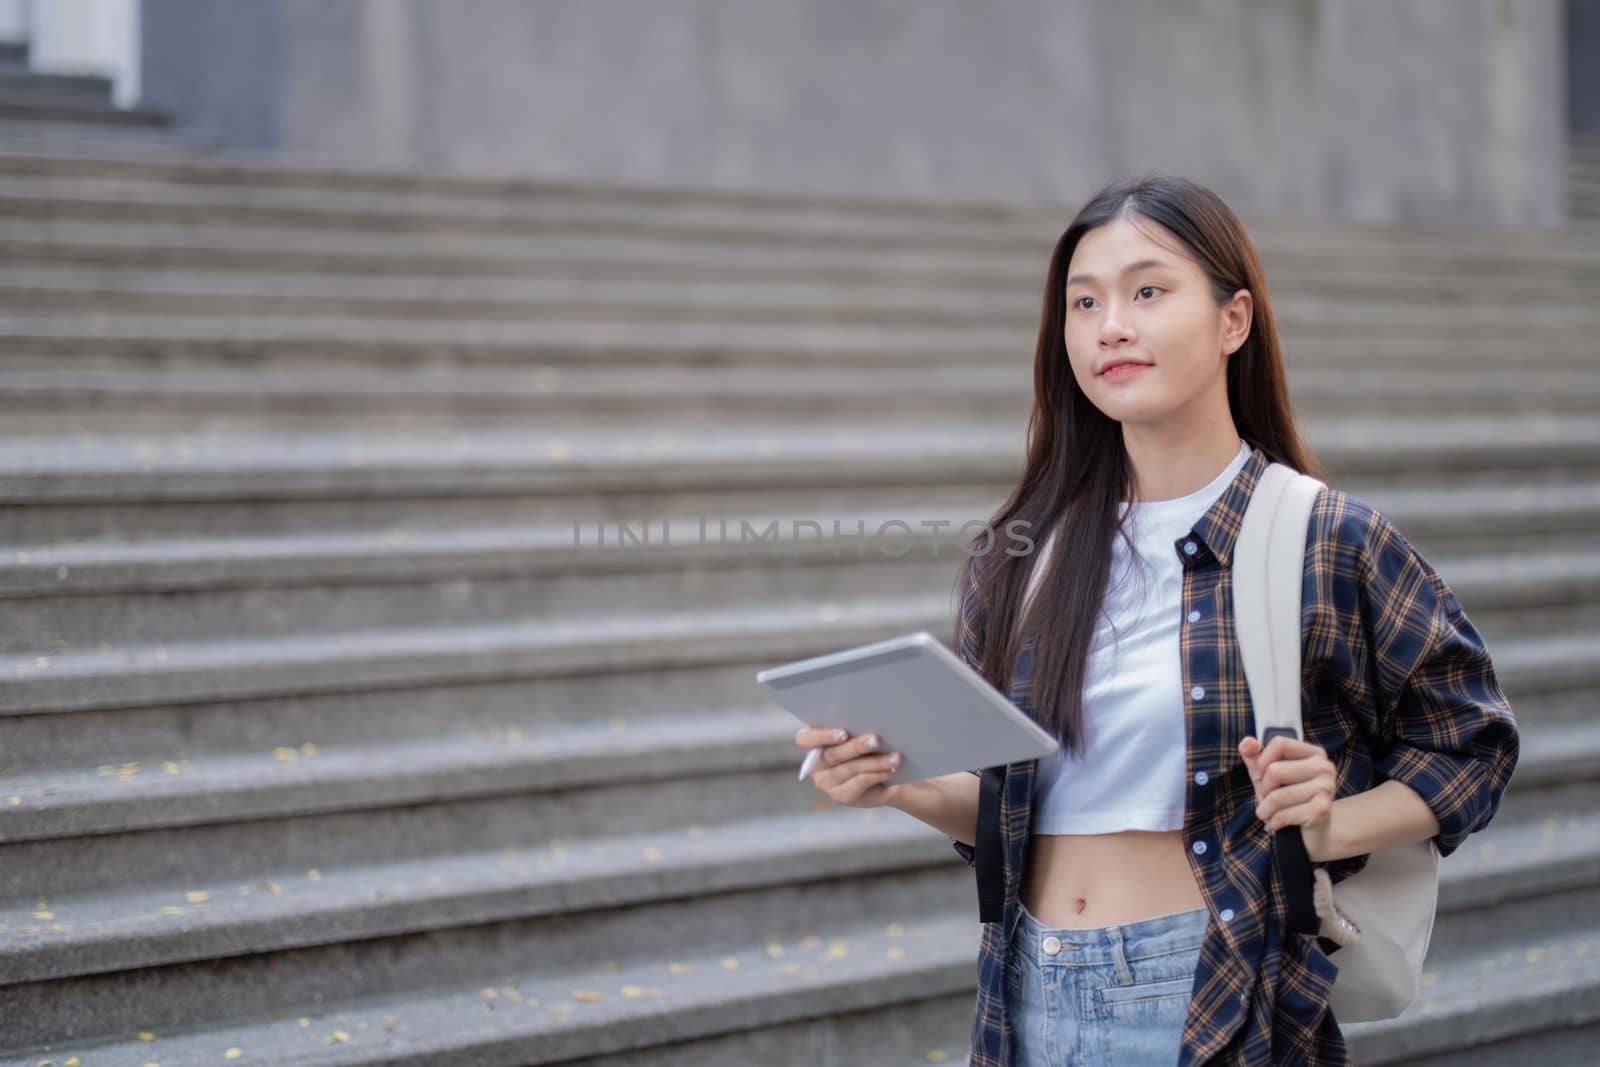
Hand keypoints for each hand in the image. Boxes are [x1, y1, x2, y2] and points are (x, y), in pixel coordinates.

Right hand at [794, 726, 903, 807]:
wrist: (886, 775)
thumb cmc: (869, 746)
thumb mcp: (858, 733)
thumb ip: (855, 727)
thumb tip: (869, 718)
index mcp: (813, 743)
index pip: (805, 739)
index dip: (822, 736)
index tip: (843, 733)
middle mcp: (816, 765)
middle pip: (832, 755)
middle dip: (856, 747)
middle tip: (876, 740)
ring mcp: (827, 783)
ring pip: (850, 769)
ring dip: (874, 762)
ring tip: (894, 756)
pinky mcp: (843, 795)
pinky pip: (860, 782)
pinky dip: (878, 774)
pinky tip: (891, 768)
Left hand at [1239, 734, 1335, 861]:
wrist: (1314, 831)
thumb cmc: (1289, 798)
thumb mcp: (1268, 774)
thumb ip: (1255, 757)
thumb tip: (1247, 742)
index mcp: (1314, 753)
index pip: (1279, 743)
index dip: (1261, 760)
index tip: (1259, 774)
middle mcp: (1324, 767)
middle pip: (1275, 771)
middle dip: (1263, 790)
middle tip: (1268, 799)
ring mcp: (1326, 788)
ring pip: (1276, 796)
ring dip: (1265, 810)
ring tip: (1269, 814)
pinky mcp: (1321, 810)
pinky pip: (1282, 814)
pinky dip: (1273, 822)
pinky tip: (1277, 824)